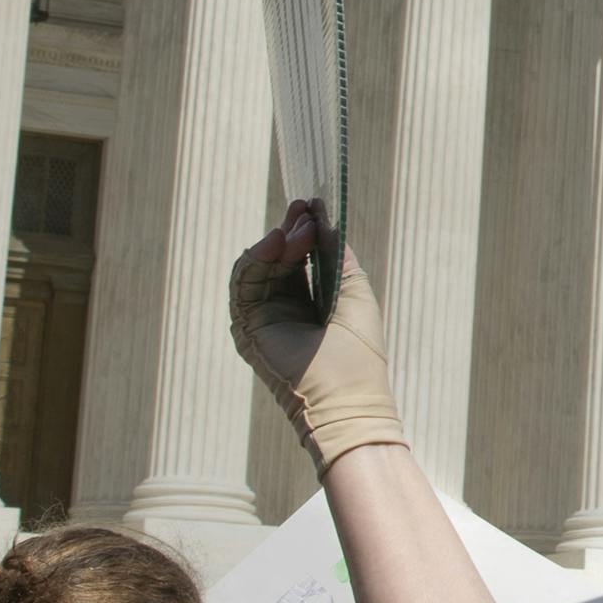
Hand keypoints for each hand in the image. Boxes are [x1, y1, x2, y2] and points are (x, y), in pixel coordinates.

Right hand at [227, 200, 407, 465]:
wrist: (345, 396)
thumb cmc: (358, 352)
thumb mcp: (353, 292)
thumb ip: (337, 257)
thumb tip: (326, 221)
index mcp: (312, 303)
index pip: (300, 259)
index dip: (304, 232)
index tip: (313, 206)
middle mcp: (285, 308)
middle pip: (278, 258)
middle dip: (290, 231)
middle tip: (304, 210)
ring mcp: (265, 317)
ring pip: (259, 266)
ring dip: (277, 242)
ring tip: (298, 229)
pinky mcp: (248, 325)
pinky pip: (244, 283)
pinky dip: (257, 258)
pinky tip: (278, 243)